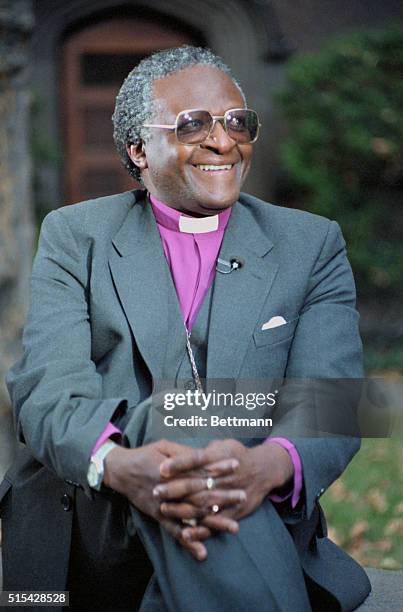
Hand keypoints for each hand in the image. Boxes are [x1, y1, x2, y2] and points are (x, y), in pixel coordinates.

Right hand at [103, 440, 239, 559]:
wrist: (121, 471)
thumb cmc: (146, 454)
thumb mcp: (165, 446)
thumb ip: (185, 453)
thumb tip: (207, 455)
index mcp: (173, 469)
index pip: (200, 469)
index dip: (219, 467)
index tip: (237, 465)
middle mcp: (171, 489)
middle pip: (201, 494)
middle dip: (223, 496)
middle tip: (243, 496)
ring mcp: (165, 505)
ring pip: (192, 516)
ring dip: (214, 522)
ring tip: (234, 527)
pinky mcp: (159, 517)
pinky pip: (174, 532)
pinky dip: (188, 542)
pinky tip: (202, 552)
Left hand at [155, 439, 293, 528]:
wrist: (264, 469)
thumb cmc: (239, 454)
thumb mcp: (222, 444)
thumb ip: (203, 450)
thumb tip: (183, 451)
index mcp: (218, 458)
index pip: (196, 459)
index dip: (179, 463)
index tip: (162, 467)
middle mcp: (221, 477)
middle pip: (196, 483)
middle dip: (174, 488)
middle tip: (155, 490)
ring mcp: (227, 495)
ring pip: (202, 504)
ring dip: (182, 508)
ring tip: (163, 509)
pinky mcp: (233, 512)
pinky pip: (214, 522)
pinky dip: (200, 530)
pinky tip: (186, 534)